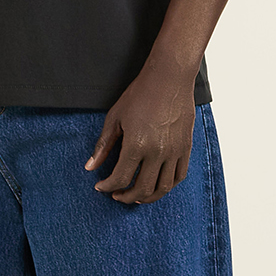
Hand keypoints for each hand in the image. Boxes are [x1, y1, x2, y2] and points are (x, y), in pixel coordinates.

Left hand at [85, 65, 195, 204]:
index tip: (101, 187)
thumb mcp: (115, 118)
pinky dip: (167, 186)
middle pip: (142, 188)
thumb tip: (90, 167)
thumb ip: (103, 145)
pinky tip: (156, 184)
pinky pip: (179, 176)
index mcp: (136, 145)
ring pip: (163, 188)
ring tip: (136, 195)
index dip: (107, 187)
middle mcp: (157, 152)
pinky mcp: (185, 148)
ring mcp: (174, 151)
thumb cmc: (140, 94)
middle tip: (117, 195)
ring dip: (148, 197)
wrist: (169, 78)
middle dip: (126, 197)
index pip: (120, 178)